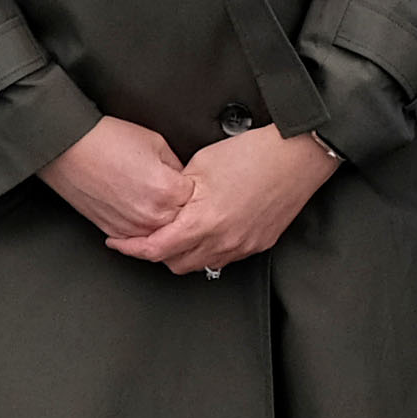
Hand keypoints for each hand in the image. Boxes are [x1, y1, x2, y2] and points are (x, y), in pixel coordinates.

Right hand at [43, 116, 195, 244]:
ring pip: (162, 235)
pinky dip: (142, 226)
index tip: (185, 180)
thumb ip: (177, 166)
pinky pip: (139, 238)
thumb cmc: (106, 141)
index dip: (192, 187)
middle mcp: (152, 216)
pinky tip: (136, 206)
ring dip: (162, 220)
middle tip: (168, 189)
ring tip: (149, 196)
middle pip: (183, 221)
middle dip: (181, 207)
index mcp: (167, 192)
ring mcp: (132, 228)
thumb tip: (185, 178)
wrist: (70, 149)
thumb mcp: (156, 143)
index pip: (197, 199)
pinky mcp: (115, 232)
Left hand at [109, 125, 338, 277]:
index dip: (131, 247)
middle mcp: (223, 240)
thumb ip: (178, 191)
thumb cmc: (255, 153)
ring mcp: (243, 245)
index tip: (119, 242)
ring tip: (179, 231)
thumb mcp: (201, 164)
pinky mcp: (258, 243)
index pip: (156, 248)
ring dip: (185, 253)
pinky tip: (209, 230)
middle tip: (147, 235)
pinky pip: (226, 257)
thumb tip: (165, 203)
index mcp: (204, 220)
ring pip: (202, 264)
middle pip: (176, 264)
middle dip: (157, 253)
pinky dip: (210, 249)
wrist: (297, 155)